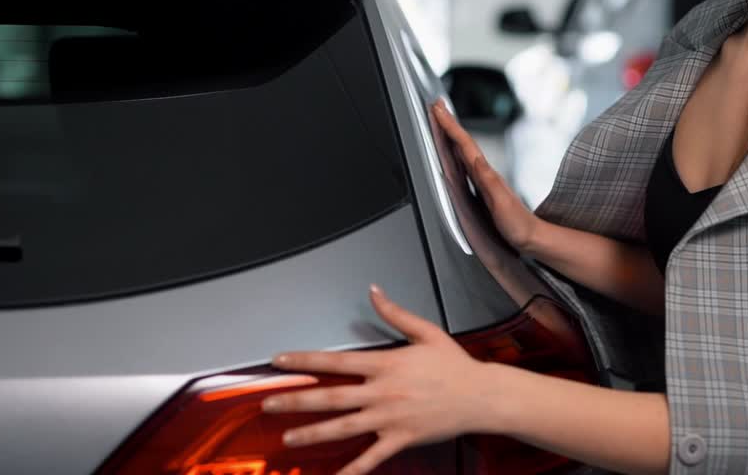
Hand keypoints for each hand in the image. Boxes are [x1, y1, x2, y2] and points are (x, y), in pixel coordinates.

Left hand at [264, 285, 495, 474]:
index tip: (279, 361)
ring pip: (343, 427)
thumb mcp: (425, 332)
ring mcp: (389, 418)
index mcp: (386, 364)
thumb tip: (374, 291)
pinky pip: (371, 458)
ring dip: (313, 433)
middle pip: (330, 397)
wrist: (481, 396)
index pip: (336, 360)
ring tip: (287, 438)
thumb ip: (395, 313)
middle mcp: (382, 392)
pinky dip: (351, 470)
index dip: (304, 360)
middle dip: (295, 400)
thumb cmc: (454, 365)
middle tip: (267, 405)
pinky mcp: (400, 439)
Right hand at [431, 98, 540, 251]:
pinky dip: (457, 153)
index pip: (465, 145)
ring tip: (442, 122)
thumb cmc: (517, 224)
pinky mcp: (483, 190)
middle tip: (437, 106)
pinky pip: (466, 165)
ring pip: (464, 151)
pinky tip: (455, 152)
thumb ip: (488, 180)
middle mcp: (485, 174)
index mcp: (486, 174)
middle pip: (463, 143)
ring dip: (452, 136)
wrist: (532, 237)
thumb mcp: (502, 202)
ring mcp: (484, 181)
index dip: (451, 127)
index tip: (439, 110)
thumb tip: (475, 158)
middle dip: (449, 124)